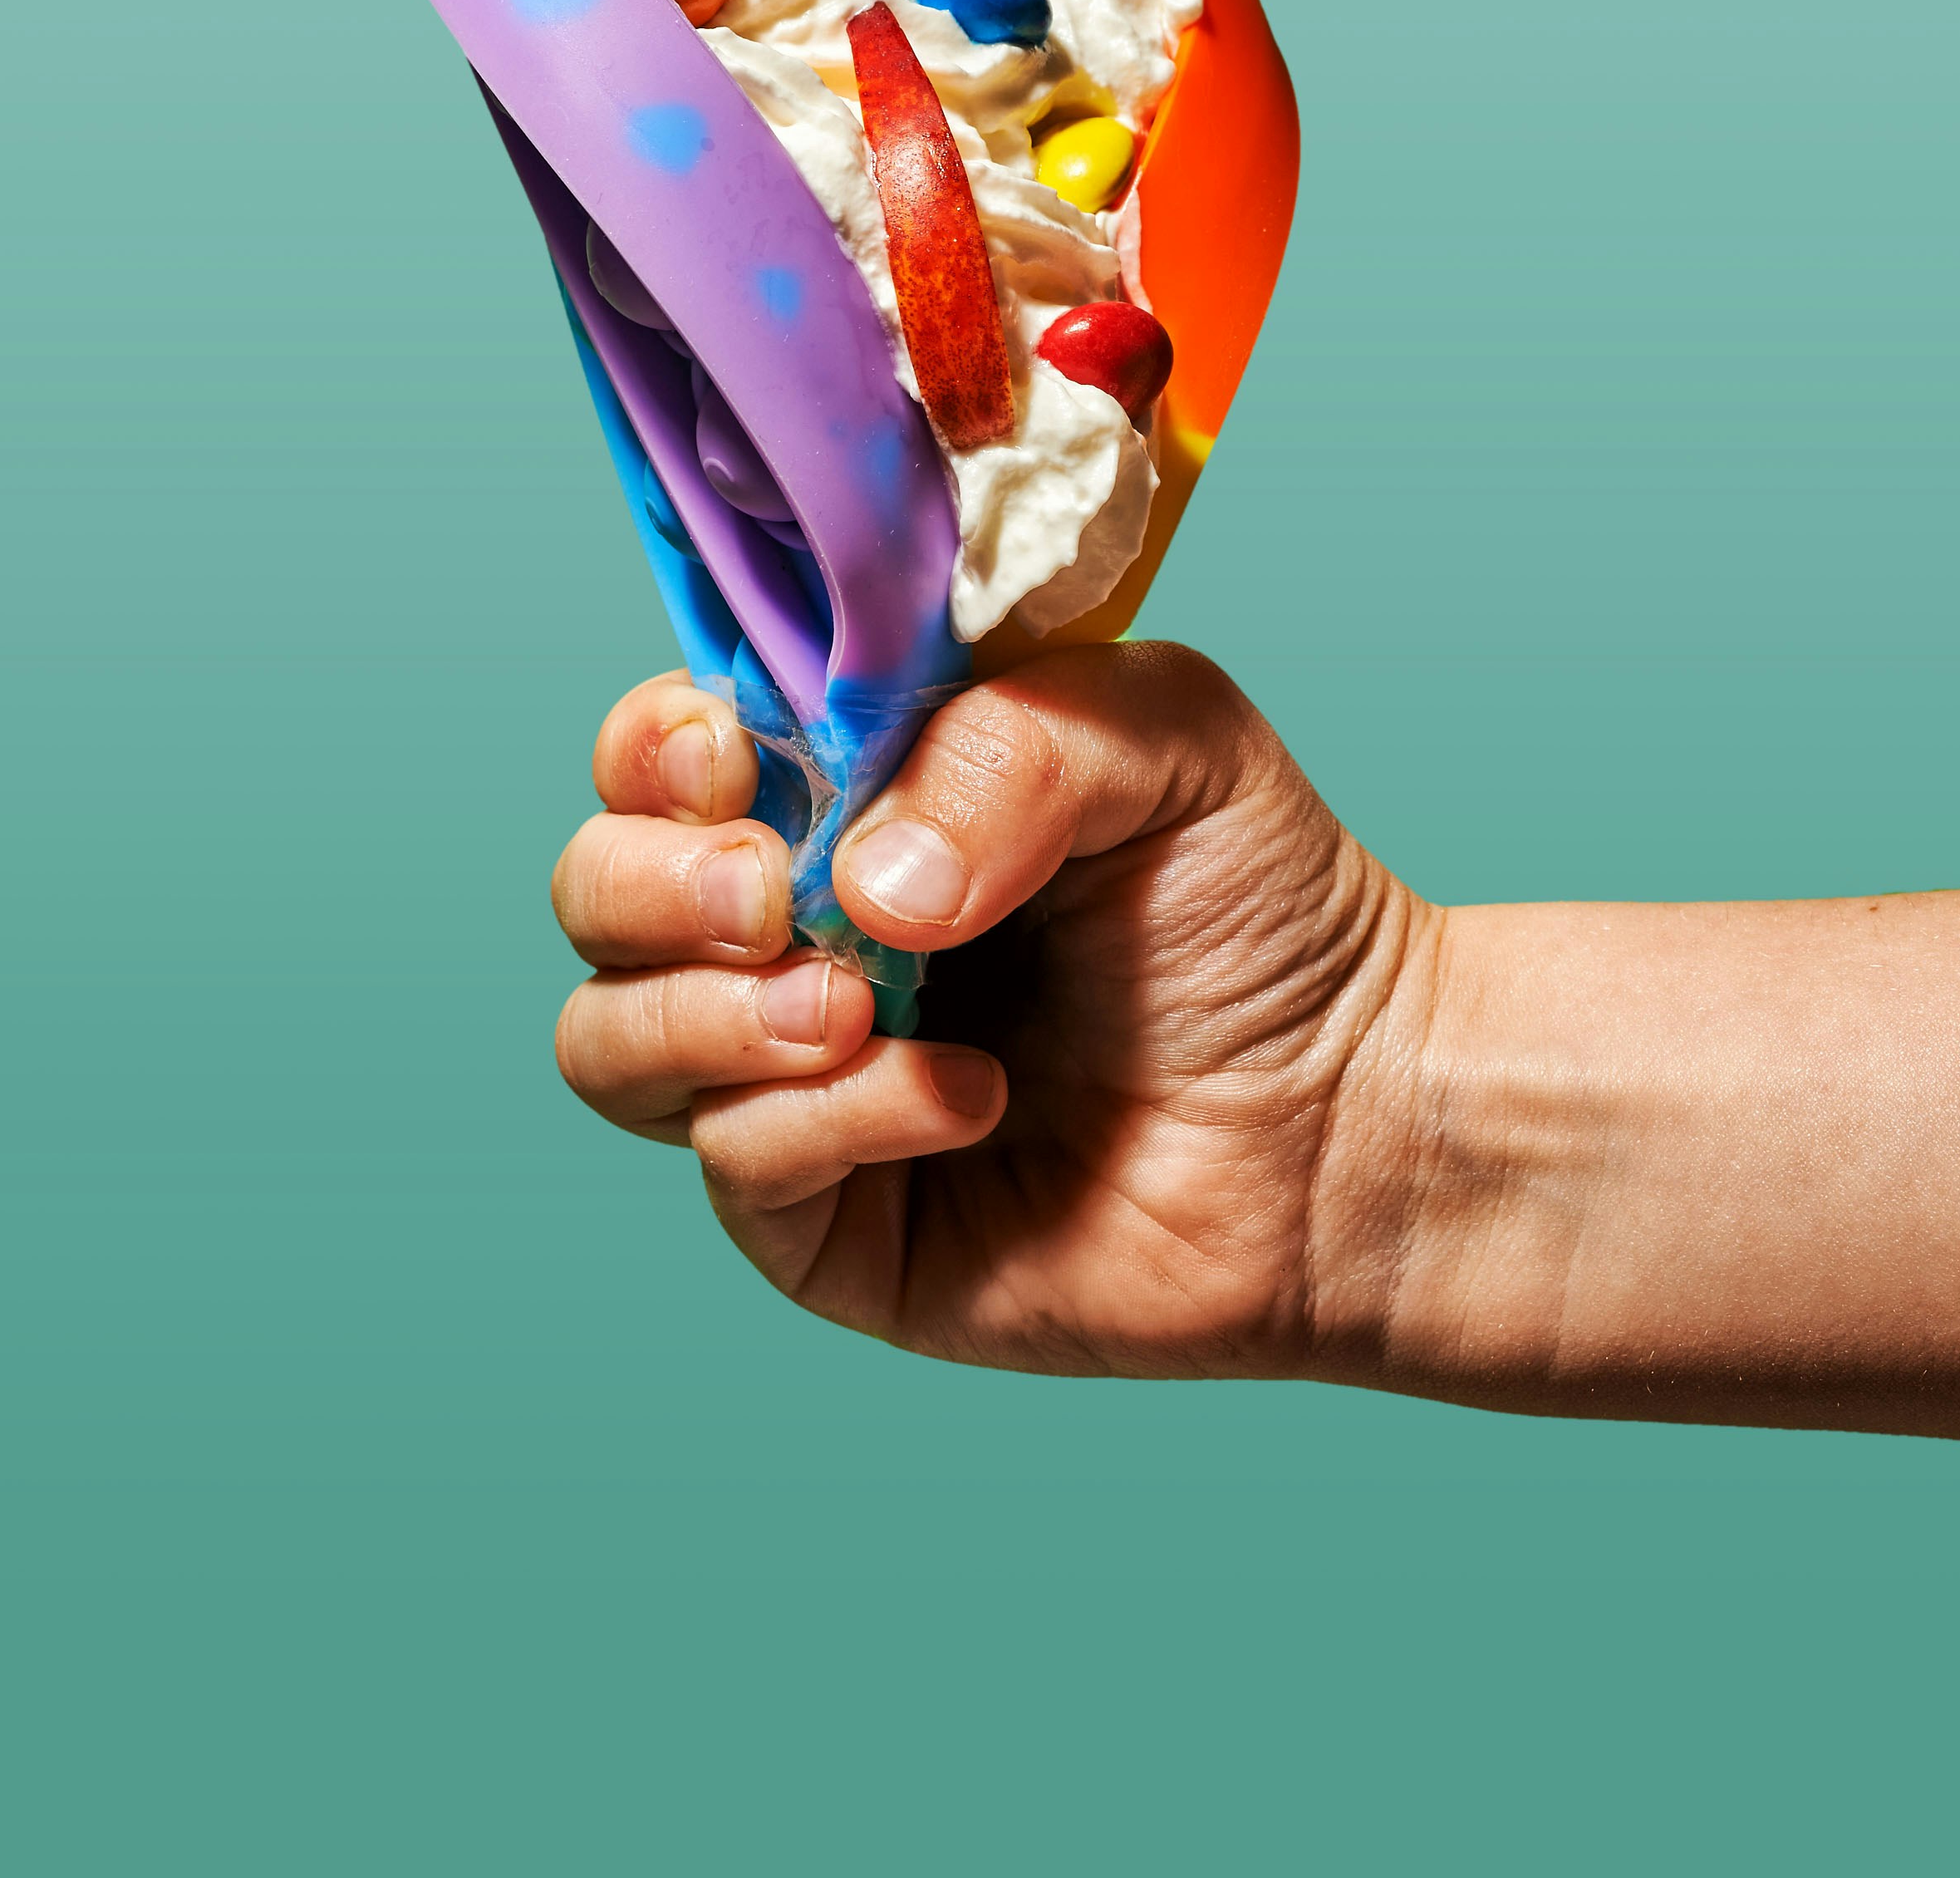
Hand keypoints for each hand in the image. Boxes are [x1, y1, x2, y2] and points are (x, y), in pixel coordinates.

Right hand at [550, 643, 1422, 1375]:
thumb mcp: (1160, 734)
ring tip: (858, 1003)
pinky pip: (735, 1167)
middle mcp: (795, 933)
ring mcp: (800, 1083)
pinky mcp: (831, 1225)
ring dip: (708, 1010)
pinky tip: (970, 1097)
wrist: (1361, 1116)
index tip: (733, 752)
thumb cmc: (1262, 910)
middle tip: (774, 888)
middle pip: (598, 893)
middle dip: (653, 881)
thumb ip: (1001, 741)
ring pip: (611, 1039)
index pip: (662, 753)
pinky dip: (832, 1119)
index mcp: (844, 793)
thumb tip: (857, 879)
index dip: (660, 747)